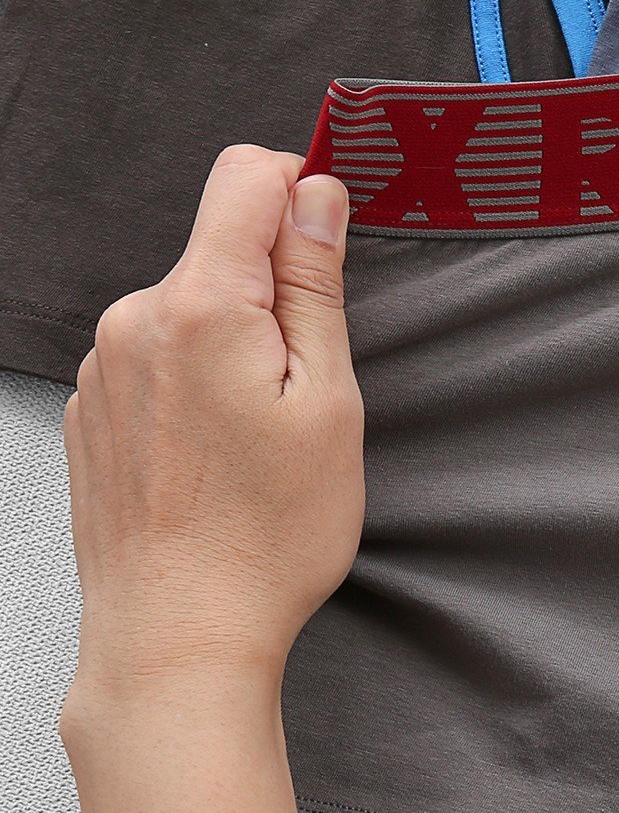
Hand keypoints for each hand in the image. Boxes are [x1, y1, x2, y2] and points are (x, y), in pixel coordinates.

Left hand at [62, 147, 363, 712]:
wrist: (178, 635)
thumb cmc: (266, 537)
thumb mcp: (328, 401)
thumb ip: (315, 284)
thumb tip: (318, 195)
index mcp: (201, 307)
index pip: (246, 177)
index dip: (302, 187)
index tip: (332, 234)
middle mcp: (135, 322)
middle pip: (220, 249)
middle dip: (275, 291)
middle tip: (311, 383)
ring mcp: (103, 367)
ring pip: (191, 308)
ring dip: (236, 344)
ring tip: (262, 434)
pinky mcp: (92, 409)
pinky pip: (158, 358)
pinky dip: (198, 384)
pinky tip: (221, 455)